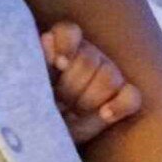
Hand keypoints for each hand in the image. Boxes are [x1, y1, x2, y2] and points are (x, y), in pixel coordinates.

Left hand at [41, 21, 142, 144]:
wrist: (50, 131)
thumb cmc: (36, 103)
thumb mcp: (30, 85)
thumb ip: (36, 64)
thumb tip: (45, 45)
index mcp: (61, 44)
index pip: (69, 31)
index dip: (66, 45)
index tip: (59, 65)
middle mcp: (86, 53)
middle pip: (88, 60)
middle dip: (71, 86)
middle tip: (58, 102)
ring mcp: (108, 71)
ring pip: (110, 76)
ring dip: (89, 99)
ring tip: (73, 112)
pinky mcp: (124, 94)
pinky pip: (132, 96)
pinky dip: (120, 105)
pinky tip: (104, 114)